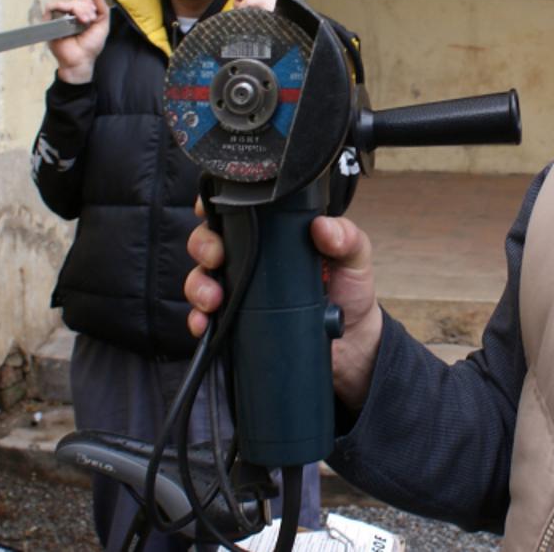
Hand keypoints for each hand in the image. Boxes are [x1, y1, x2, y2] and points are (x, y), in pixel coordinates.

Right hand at [46, 0, 109, 83]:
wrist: (80, 60)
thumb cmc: (90, 47)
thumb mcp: (102, 26)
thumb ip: (103, 10)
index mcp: (81, 16)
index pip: (84, 1)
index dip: (90, 6)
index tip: (94, 18)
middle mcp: (69, 16)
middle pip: (76, 0)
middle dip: (86, 8)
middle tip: (89, 21)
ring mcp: (59, 18)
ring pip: (66, 2)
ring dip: (77, 9)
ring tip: (84, 21)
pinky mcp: (50, 22)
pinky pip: (52, 7)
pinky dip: (63, 8)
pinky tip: (73, 18)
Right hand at [184, 205, 382, 409]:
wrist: (353, 346)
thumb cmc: (351, 292)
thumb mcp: (355, 260)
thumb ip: (347, 238)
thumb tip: (323, 227)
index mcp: (276, 235)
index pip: (237, 212)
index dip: (215, 206)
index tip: (208, 211)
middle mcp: (251, 259)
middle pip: (210, 241)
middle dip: (203, 245)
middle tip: (216, 257)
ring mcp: (241, 291)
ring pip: (201, 278)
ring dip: (198, 285)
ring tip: (213, 298)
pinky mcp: (235, 323)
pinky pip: (206, 318)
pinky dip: (198, 320)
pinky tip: (205, 324)